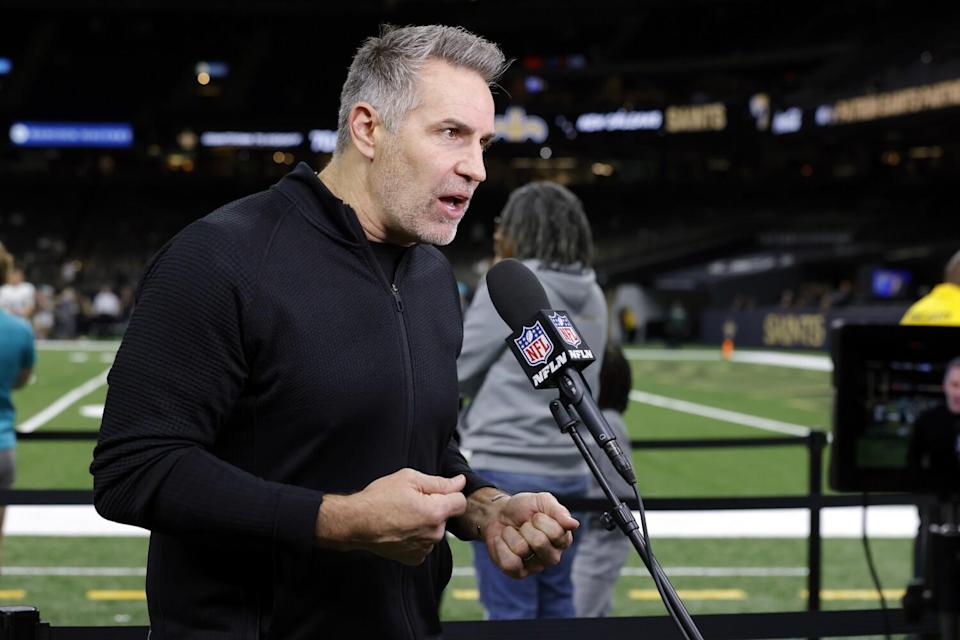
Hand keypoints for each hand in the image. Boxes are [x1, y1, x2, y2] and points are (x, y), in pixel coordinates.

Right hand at [316, 469, 466, 565]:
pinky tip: (401, 528)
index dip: (450, 492)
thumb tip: (460, 482)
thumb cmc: (379, 499)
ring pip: (435, 529)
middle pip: (446, 516)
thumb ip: (440, 482)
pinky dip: (417, 536)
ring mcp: (424, 548)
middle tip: (411, 501)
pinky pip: (424, 543)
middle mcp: (434, 534)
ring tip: (403, 515)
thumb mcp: (410, 479)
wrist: (356, 523)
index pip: (461, 501)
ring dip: (425, 522)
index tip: (435, 491)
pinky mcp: (414, 558)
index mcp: (435, 512)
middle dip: (435, 507)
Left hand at [481, 491, 578, 578]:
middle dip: (526, 527)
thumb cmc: (524, 508)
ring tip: (513, 533)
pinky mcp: (518, 573)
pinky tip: (502, 541)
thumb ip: (558, 511)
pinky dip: (501, 547)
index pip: (556, 533)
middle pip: (539, 543)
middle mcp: (553, 556)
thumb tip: (574, 524)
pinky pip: (509, 564)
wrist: (499, 513)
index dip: (540, 519)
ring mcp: (536, 567)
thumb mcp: (542, 501)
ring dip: (511, 535)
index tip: (536, 515)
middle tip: (524, 525)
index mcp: (563, 539)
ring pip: (521, 550)